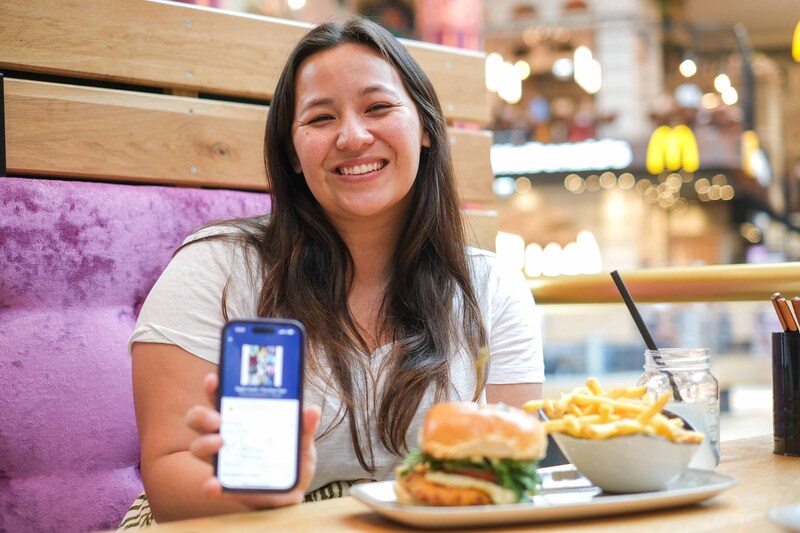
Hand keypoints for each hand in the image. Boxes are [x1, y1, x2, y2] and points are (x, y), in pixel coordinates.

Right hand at [185, 372, 321, 508]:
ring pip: (198, 447)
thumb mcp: (301, 439)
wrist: (292, 490)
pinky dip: (209, 484)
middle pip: (199, 419)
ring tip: (221, 442)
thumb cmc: (291, 457)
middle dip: (202, 414)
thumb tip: (312, 410)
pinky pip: (210, 484)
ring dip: (204, 443)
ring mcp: (223, 459)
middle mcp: (226, 434)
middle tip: (217, 418)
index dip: (213, 386)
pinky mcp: (225, 484)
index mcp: (241, 416)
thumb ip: (305, 426)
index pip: (221, 396)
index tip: (213, 379)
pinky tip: (214, 484)